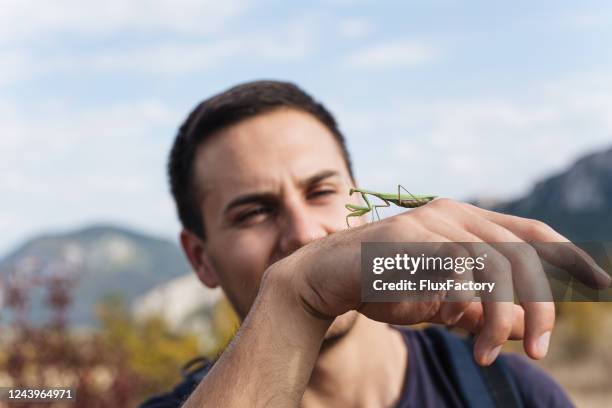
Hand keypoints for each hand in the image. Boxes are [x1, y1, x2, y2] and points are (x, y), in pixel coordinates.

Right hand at [283, 198, 609, 365]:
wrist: (328, 276)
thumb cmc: (385, 286)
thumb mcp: (443, 304)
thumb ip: (484, 310)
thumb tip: (529, 325)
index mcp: (466, 221)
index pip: (533, 232)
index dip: (571, 258)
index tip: (603, 285)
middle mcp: (455, 213)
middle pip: (523, 253)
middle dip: (541, 306)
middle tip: (539, 350)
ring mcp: (433, 221)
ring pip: (497, 266)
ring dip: (499, 319)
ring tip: (487, 354)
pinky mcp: (413, 237)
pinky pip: (457, 275)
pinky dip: (460, 309)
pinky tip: (444, 325)